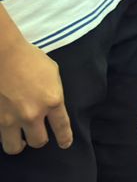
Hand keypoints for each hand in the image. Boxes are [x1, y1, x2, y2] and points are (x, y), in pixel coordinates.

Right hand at [0, 37, 71, 154]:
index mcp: (52, 101)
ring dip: (20, 144)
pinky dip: (5, 134)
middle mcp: (33, 114)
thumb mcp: (53, 74)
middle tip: (38, 134)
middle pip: (39, 142)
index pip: (61, 127)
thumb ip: (54, 92)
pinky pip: (0, 136)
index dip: (64, 139)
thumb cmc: (30, 59)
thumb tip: (52, 105)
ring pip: (15, 147)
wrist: (4, 55)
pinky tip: (7, 127)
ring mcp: (11, 118)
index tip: (65, 144)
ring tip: (21, 138)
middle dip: (40, 140)